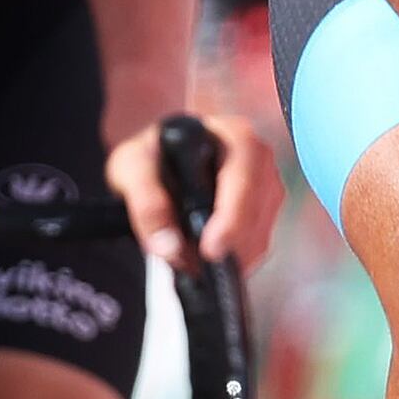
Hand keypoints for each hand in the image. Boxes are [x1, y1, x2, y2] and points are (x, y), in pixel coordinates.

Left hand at [109, 113, 282, 266]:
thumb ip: (145, 201)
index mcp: (231, 134)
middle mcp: (258, 158)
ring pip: (259, 235)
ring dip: (227, 256)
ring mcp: (266, 186)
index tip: (210, 249)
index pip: (243, 178)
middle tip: (188, 264)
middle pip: (256, 212)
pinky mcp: (264, 212)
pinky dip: (232, 259)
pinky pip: (257, 246)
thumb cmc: (151, 156)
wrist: (159, 163)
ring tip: (189, 260)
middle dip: (225, 246)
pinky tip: (205, 258)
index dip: (231, 217)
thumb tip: (168, 246)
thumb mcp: (133, 167)